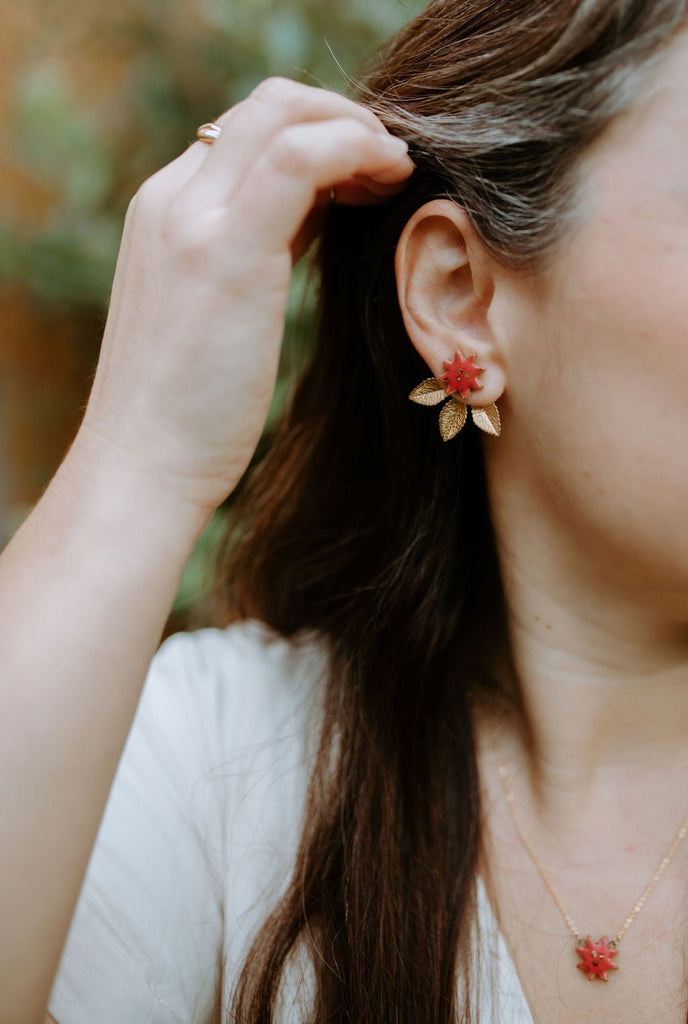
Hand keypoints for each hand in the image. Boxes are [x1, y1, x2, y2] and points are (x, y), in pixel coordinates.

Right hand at [78, 78, 413, 514]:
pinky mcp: (225, 252)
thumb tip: (317, 216)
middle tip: (393, 163)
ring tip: (399, 172)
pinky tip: (395, 178)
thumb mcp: (218, 311)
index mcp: (165, 211)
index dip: (318, 134)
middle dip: (344, 118)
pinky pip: (300, 158)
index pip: (247, 132)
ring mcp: (191, 219)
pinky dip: (356, 149)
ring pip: (283, 114)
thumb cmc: (186, 412)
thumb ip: (256, 249)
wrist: (141, 468)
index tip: (367, 172)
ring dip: (357, 129)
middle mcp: (170, 199)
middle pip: (268, 106)